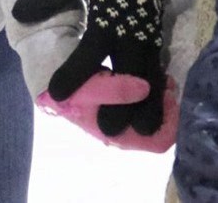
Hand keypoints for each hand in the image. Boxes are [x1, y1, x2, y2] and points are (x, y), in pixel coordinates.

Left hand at [12, 0, 176, 138]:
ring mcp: (148, 26)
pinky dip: (159, 84)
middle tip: (114, 133)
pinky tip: (161, 104)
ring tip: (147, 130)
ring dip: (148, 101)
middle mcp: (130, 25)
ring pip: (149, 70)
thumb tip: (19, 14)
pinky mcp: (158, 25)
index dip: (74, 74)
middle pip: (129, 72)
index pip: (89, 51)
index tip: (57, 95)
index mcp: (106, 13)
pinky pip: (159, 60)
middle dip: (123, 103)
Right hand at [37, 71, 178, 151]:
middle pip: (160, 128)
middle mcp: (123, 134)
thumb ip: (117, 90)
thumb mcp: (90, 87)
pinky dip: (153, 92)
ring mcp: (122, 121)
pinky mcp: (120, 108)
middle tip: (167, 81)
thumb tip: (145, 89)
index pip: (159, 141)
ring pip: (154, 115)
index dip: (169, 119)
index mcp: (118, 137)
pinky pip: (146, 105)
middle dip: (167, 105)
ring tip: (161, 76)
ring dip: (161, 97)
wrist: (48, 80)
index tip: (166, 94)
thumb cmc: (70, 88)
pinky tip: (151, 75)